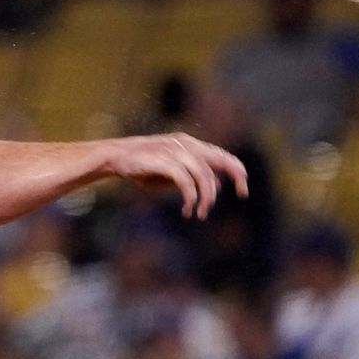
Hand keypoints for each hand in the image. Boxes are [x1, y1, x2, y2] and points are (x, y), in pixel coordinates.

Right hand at [104, 133, 247, 219]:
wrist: (115, 157)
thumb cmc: (142, 166)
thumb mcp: (171, 172)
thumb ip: (193, 176)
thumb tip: (217, 187)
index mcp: (190, 145)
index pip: (222, 155)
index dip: (237, 171)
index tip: (243, 191)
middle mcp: (186, 145)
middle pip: (221, 160)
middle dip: (236, 177)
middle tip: (242, 194)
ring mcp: (176, 152)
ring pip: (204, 175)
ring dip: (207, 197)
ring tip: (200, 213)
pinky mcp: (165, 162)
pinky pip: (186, 182)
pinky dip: (191, 197)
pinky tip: (187, 209)